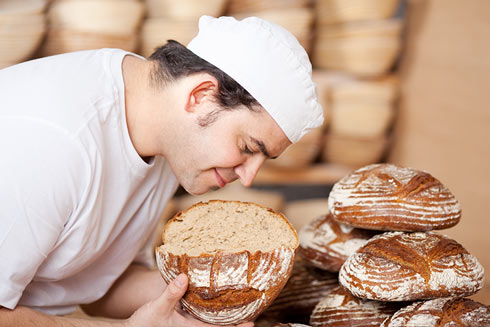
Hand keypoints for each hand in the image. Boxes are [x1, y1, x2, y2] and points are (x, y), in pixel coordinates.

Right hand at [125, 274, 253, 326]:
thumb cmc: (144, 323)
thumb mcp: (158, 307)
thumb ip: (171, 293)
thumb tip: (184, 277)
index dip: (236, 326)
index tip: (252, 321)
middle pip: (220, 326)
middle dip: (236, 321)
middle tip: (254, 312)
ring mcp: (190, 326)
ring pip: (212, 322)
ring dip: (226, 317)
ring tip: (241, 306)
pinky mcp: (185, 323)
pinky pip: (203, 318)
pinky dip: (212, 312)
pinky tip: (217, 303)